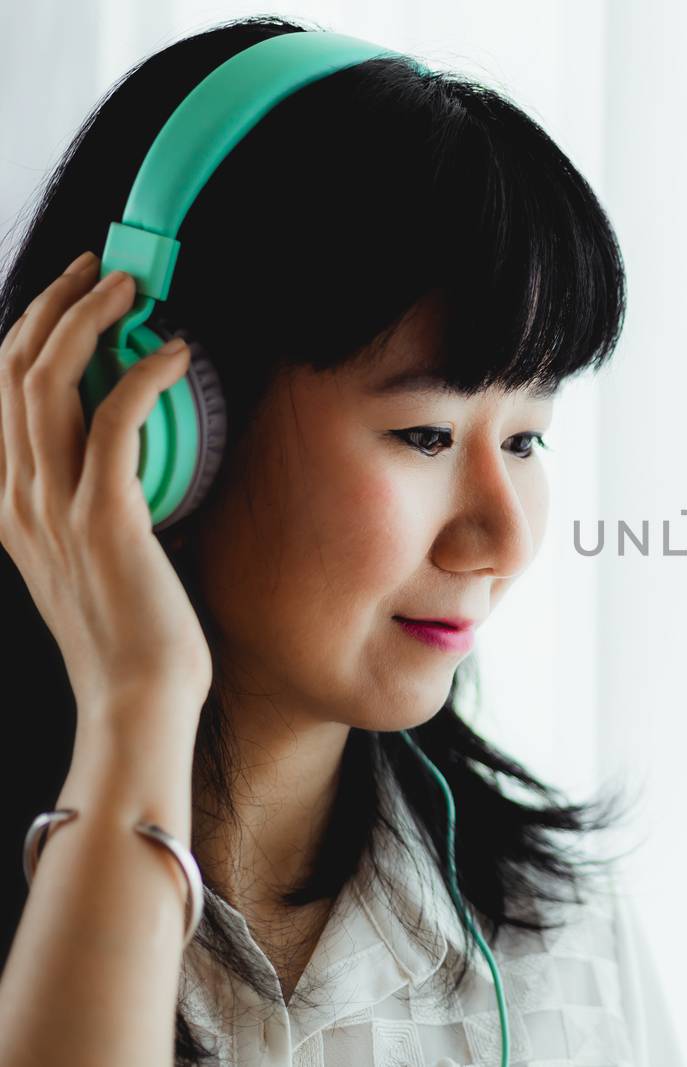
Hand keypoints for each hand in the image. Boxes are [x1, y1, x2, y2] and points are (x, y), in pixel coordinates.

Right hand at [0, 251, 212, 718]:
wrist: (135, 701)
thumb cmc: (134, 635)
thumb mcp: (95, 558)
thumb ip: (97, 502)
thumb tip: (136, 458)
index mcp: (11, 504)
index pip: (1, 393)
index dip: (33, 330)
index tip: (77, 295)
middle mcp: (18, 497)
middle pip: (14, 369)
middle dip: (57, 304)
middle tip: (106, 271)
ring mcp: (55, 507)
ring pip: (50, 381)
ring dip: (91, 319)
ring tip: (133, 288)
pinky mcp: (106, 519)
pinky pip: (117, 421)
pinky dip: (143, 374)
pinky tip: (175, 352)